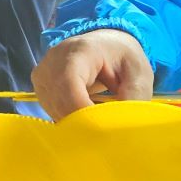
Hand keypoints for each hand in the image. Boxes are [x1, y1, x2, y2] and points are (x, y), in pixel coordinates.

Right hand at [30, 28, 153, 118]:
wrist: (107, 45)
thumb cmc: (123, 58)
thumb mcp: (139, 74)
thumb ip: (134, 97)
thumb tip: (120, 124)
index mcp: (81, 50)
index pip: (69, 82)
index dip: (81, 110)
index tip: (102, 129)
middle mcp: (54, 58)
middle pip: (58, 99)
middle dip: (81, 122)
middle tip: (104, 134)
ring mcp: (43, 72)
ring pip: (53, 108)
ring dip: (74, 123)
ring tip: (97, 123)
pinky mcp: (41, 85)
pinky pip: (50, 110)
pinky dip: (68, 120)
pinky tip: (85, 118)